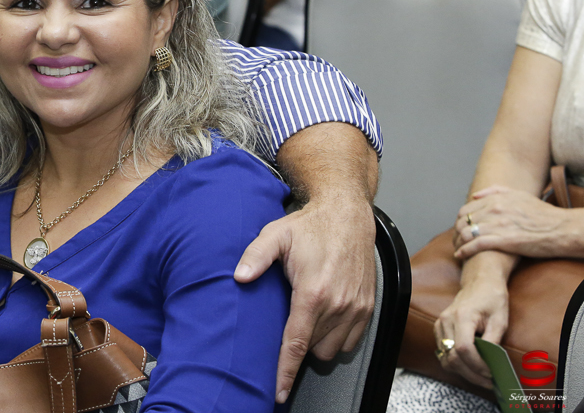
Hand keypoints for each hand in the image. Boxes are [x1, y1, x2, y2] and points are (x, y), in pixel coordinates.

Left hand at [235, 196, 375, 402]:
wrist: (348, 216)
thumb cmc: (310, 226)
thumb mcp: (275, 234)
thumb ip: (255, 256)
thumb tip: (239, 277)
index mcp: (313, 293)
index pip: (295, 343)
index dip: (285, 371)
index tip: (278, 391)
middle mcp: (338, 305)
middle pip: (312, 349)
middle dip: (296, 345)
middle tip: (285, 321)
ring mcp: (356, 308)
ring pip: (332, 349)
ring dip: (316, 342)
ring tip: (304, 318)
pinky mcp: (368, 308)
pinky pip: (350, 342)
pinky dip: (336, 338)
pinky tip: (323, 318)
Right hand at [434, 275, 508, 387]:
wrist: (480, 283)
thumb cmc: (492, 299)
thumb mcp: (500, 320)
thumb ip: (493, 343)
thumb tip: (492, 365)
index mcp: (462, 316)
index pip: (464, 349)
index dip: (478, 366)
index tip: (492, 373)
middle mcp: (446, 321)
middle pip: (452, 357)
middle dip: (472, 374)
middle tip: (489, 381)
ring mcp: (439, 325)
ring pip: (445, 358)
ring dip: (463, 372)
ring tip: (481, 377)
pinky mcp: (439, 329)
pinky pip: (443, 353)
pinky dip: (456, 364)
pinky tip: (471, 366)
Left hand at [454, 187, 572, 259]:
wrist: (561, 229)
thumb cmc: (543, 214)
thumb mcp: (519, 195)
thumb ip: (495, 192)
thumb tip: (474, 196)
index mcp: (496, 199)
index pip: (465, 210)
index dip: (459, 221)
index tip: (459, 228)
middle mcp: (494, 210)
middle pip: (463, 222)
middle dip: (456, 233)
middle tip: (456, 241)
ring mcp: (498, 225)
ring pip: (466, 233)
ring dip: (458, 243)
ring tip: (458, 249)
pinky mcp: (504, 240)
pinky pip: (476, 245)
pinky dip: (465, 251)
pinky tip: (461, 255)